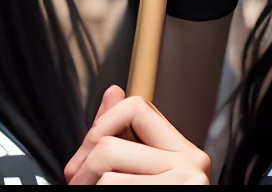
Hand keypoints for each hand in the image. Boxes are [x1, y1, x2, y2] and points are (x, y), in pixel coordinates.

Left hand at [62, 85, 211, 183]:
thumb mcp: (134, 172)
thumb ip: (122, 136)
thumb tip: (113, 90)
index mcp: (185, 154)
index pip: (135, 108)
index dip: (99, 127)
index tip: (84, 160)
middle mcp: (193, 162)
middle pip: (110, 141)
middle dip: (82, 168)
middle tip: (78, 186)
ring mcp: (189, 178)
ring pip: (106, 162)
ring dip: (88, 186)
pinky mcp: (180, 189)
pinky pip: (111, 183)